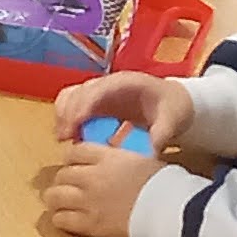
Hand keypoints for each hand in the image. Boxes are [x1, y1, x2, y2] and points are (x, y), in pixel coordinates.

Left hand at [34, 140, 163, 236]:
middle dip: (64, 180)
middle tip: (69, 186)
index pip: (73, 151)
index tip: (75, 164)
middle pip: (61, 174)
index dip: (71, 158)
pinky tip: (66, 218)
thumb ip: (120, 156)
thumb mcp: (142, 158)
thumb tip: (112, 157)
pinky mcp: (90, 224)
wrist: (170, 209)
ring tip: (61, 202)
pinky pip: (61, 220)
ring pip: (54, 196)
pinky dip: (60, 218)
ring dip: (56, 198)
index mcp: (106, 157)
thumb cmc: (165, 182)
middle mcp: (92, 176)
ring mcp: (88, 201)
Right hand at [47, 71, 190, 153]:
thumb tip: (149, 154)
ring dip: (63, 116)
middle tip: (64, 138)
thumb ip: (160, 136)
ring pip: (69, 97)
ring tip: (65, 139)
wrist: (174, 102)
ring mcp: (98, 92)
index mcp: (126, 82)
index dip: (82, 106)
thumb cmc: (172, 107)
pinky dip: (66, 120)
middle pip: (77, 91)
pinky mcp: (94, 103)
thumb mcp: (172, 121)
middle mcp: (107, 84)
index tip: (74, 126)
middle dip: (66, 113)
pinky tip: (71, 138)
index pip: (97, 90)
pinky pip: (72, 106)